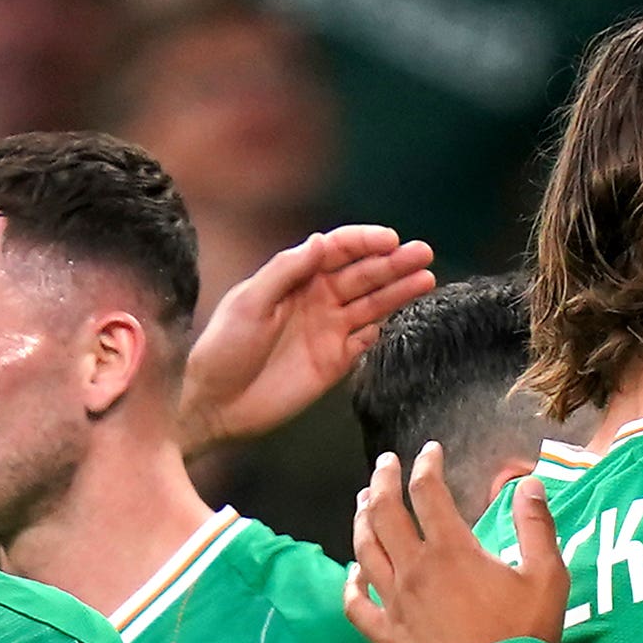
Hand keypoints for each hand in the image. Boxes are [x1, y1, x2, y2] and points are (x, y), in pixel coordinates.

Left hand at [180, 227, 435, 450]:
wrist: (216, 403)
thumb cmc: (224, 347)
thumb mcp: (249, 302)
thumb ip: (286, 271)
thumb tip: (321, 241)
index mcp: (295, 278)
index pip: (337, 251)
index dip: (364, 242)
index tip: (391, 240)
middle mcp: (316, 300)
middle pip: (363, 275)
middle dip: (393, 263)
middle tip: (424, 254)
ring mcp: (329, 331)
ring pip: (372, 304)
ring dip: (399, 291)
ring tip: (426, 278)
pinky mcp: (336, 362)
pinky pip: (368, 340)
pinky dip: (385, 328)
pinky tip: (402, 317)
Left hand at [343, 447, 567, 642]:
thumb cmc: (526, 637)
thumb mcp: (547, 577)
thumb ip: (536, 526)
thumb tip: (529, 485)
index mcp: (452, 552)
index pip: (429, 494)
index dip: (426, 466)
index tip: (430, 452)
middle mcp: (415, 571)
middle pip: (384, 514)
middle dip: (382, 481)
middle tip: (385, 465)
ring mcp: (396, 605)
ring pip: (365, 552)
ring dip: (362, 521)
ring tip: (364, 503)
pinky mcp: (389, 638)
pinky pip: (357, 606)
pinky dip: (351, 585)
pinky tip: (352, 574)